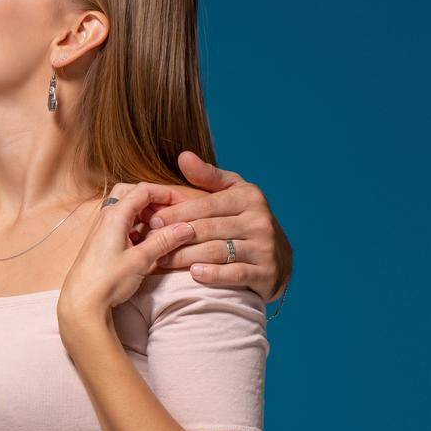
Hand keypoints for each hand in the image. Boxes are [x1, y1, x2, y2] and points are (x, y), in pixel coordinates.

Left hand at [58, 183, 197, 344]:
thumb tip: (186, 228)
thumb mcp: (141, 260)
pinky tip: (149, 241)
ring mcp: (102, 229)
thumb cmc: (107, 280)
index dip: (166, 193)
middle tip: (172, 214)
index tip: (184, 204)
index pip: (143, 190)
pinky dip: (138, 226)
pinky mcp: (102, 242)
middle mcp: (106, 217)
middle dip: (155, 199)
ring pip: (128, 209)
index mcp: (114, 216)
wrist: (82, 302)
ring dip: (147, 214)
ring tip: (164, 229)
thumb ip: (164, 241)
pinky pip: (123, 224)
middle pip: (133, 193)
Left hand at [147, 151, 290, 300]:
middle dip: (176, 235)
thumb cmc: (244, 219)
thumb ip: (207, 176)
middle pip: (208, 229)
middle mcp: (259, 220)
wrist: (279, 259)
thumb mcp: (232, 192)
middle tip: (151, 242)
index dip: (177, 212)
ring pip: (217, 251)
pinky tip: (194, 273)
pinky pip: (235, 273)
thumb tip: (183, 156)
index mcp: (249, 197)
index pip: (206, 204)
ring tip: (163, 260)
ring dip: (186, 256)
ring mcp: (265, 247)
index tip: (153, 219)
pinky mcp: (267, 272)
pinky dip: (214, 274)